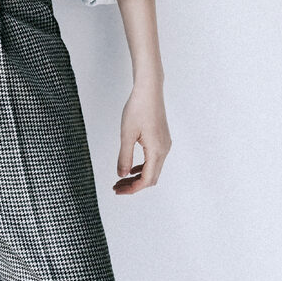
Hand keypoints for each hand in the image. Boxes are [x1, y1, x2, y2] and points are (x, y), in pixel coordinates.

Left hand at [114, 77, 170, 193]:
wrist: (149, 90)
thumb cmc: (138, 108)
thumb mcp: (127, 134)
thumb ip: (124, 157)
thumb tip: (122, 175)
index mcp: (156, 150)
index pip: (146, 179)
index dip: (132, 188)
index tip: (119, 190)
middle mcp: (164, 150)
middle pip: (151, 178)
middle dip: (134, 185)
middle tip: (117, 187)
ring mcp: (164, 145)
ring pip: (153, 169)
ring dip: (138, 177)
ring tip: (121, 179)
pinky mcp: (162, 140)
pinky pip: (154, 160)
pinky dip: (142, 167)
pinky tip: (131, 168)